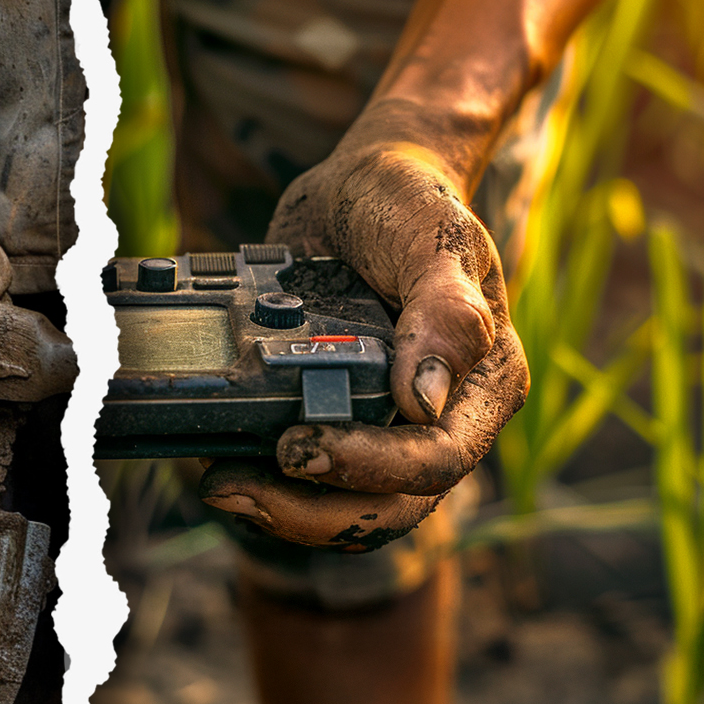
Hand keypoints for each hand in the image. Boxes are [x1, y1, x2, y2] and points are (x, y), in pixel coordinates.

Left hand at [200, 100, 528, 548]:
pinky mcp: (342, 423)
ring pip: (347, 508)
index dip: (368, 468)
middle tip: (234, 487)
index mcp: (484, 384)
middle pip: (390, 507)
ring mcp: (390, 428)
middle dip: (310, 513)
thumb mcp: (433, 237)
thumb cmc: (408, 202)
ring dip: (281, 511)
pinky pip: (313, 482)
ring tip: (218, 483)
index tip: (298, 448)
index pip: (437, 459)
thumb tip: (424, 400)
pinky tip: (221, 456)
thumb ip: (444, 312)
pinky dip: (268, 482)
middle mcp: (443, 419)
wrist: (359, 190)